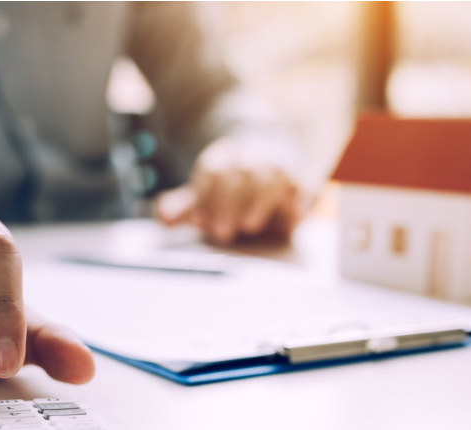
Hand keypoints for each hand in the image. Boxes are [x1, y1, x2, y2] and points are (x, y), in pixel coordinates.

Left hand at [154, 135, 303, 244]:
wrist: (270, 156)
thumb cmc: (231, 186)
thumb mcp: (205, 194)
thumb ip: (185, 206)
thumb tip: (163, 218)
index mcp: (224, 159)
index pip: (213, 173)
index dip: (205, 196)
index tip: (198, 220)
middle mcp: (252, 159)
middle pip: (240, 174)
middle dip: (228, 203)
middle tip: (219, 232)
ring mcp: (279, 168)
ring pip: (271, 177)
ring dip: (260, 201)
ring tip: (249, 225)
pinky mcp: (302, 181)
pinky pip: (307, 185)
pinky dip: (304, 198)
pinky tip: (297, 214)